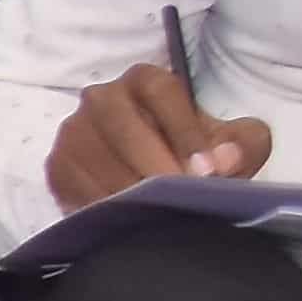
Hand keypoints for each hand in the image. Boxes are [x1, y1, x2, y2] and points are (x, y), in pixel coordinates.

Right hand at [43, 63, 270, 215]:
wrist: (152, 175)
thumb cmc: (193, 152)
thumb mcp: (231, 143)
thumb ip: (243, 145)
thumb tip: (225, 161)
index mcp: (147, 80)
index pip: (162, 92)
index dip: (185, 131)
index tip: (207, 171)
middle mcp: (103, 97)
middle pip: (123, 125)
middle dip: (154, 165)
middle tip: (180, 199)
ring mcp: (75, 130)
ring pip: (96, 157)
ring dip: (128, 189)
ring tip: (158, 215)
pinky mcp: (58, 163)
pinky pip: (74, 183)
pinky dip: (101, 204)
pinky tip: (126, 220)